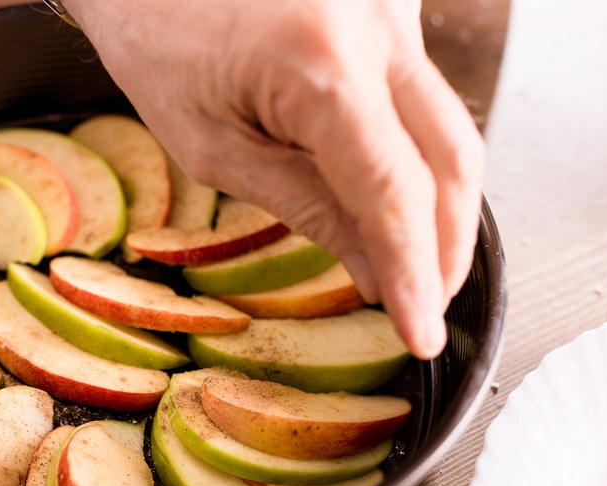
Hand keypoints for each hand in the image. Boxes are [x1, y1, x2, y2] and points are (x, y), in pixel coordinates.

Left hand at [65, 0, 484, 358]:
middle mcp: (377, 24)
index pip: (394, 193)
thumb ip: (305, 208)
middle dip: (447, 245)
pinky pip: (422, 95)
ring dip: (440, 203)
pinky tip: (398, 198)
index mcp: (323, 63)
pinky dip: (419, 155)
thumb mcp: (213, 146)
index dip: (416, 274)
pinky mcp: (390, 6)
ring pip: (448, 125)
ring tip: (416, 264)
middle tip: (429, 304)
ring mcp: (392, 6)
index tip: (423, 332)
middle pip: (451, 157)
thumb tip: (373, 271)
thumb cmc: (155, 36)